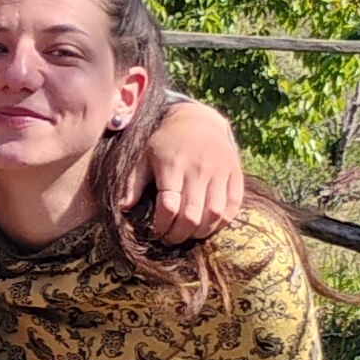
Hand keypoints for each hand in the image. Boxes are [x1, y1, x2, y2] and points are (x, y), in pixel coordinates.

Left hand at [146, 96, 243, 238]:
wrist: (197, 120)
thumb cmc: (165, 143)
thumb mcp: (144, 156)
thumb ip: (134, 182)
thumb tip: (124, 207)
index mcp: (172, 165)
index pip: (168, 206)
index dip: (162, 225)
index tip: (157, 231)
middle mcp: (198, 168)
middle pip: (192, 215)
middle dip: (179, 234)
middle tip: (171, 238)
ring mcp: (220, 171)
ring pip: (214, 214)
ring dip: (201, 232)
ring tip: (190, 234)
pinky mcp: (235, 173)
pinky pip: (233, 206)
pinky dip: (222, 222)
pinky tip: (209, 225)